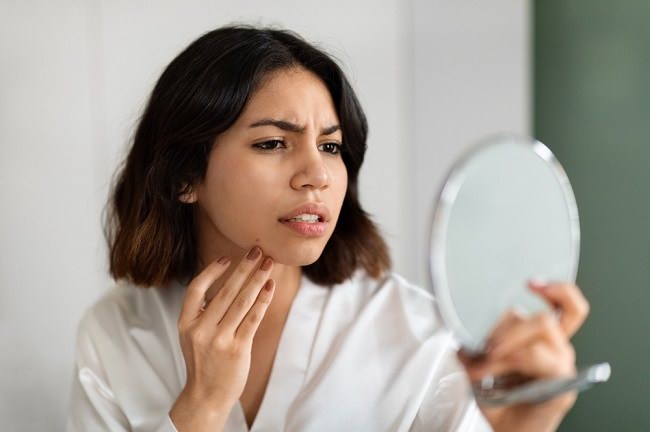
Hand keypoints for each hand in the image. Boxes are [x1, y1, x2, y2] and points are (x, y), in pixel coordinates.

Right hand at [169, 247, 274, 431]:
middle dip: (244, 268)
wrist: (206, 396)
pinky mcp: (237, 349)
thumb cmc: (203, 361)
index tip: (228, 258)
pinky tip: (269, 286)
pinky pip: (253, 319)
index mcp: (185, 323)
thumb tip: (227, 282)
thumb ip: (203, 312)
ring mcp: (219, 340)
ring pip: (241, 302)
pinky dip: (262, 300)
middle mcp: (200, 330)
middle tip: (258, 250)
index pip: (195, 289)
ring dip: (257, 279)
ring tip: (268, 263)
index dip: (211, 271)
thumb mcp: (192, 335)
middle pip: (225, 291)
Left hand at [458, 281, 589, 431]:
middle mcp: (557, 350)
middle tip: (486, 346)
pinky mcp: (562, 386)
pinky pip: (540, 358)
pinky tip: (496, 369)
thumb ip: (472, 345)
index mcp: (543, 340)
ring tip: (486, 364)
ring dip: (508, 344)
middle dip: (509, 328)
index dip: (558, 290)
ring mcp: (562, 367)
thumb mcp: (478, 364)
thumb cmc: (497, 401)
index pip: (567, 307)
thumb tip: (458, 335)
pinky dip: (513, 359)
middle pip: (545, 317)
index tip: (532, 282)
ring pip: (543, 330)